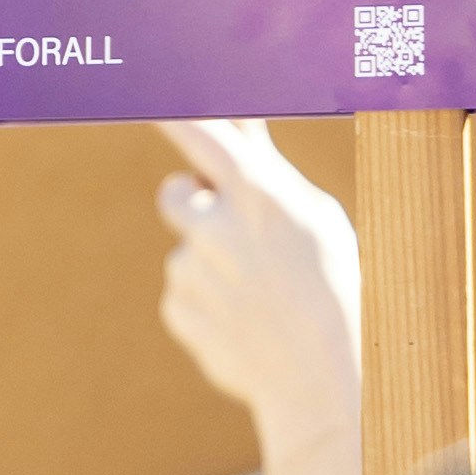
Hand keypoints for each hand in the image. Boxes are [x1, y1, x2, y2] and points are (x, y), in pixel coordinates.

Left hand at [160, 119, 363, 461]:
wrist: (322, 375)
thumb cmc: (328, 281)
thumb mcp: (311, 214)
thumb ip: (265, 166)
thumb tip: (239, 117)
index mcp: (256, 191)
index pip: (199, 132)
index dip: (170, 114)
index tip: (146, 98)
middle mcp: (217, 224)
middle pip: (174, 192)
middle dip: (192, 204)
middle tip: (229, 230)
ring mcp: (193, 270)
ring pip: (183, 250)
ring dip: (207, 264)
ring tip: (255, 292)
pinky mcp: (179, 310)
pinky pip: (180, 293)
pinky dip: (203, 304)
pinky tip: (241, 320)